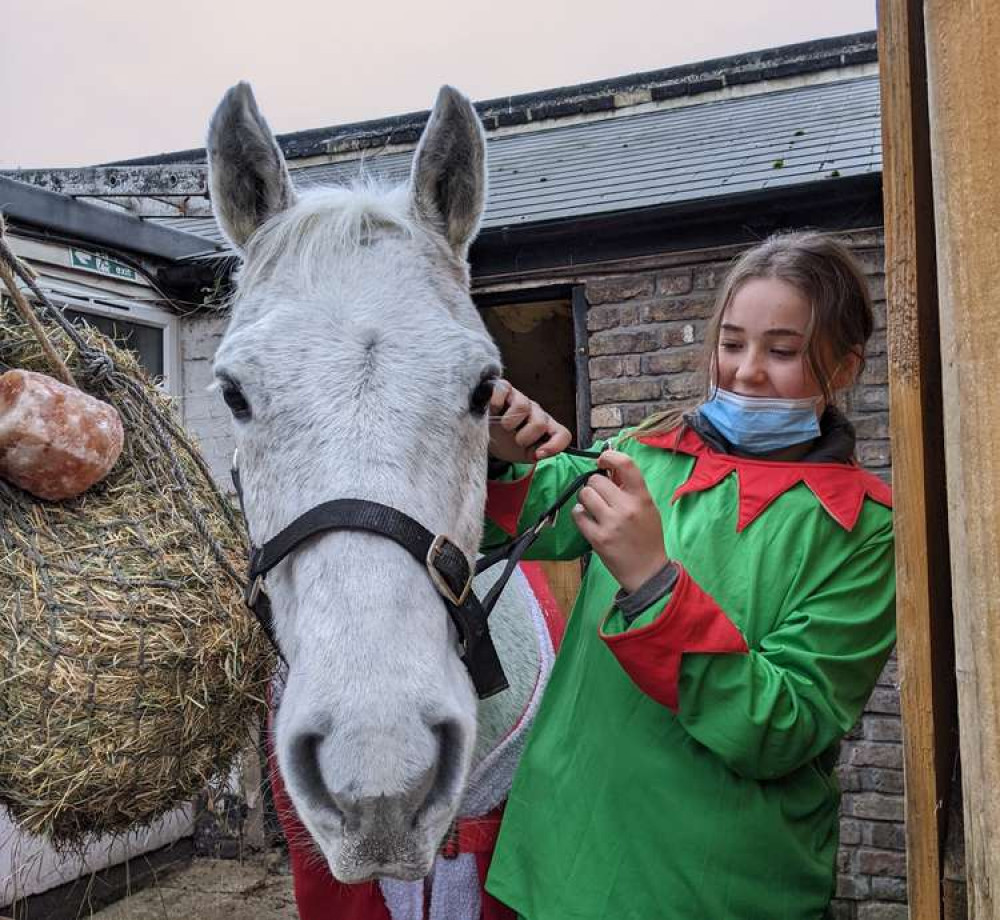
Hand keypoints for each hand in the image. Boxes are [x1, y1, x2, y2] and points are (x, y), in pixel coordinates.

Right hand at [488, 379, 571, 463]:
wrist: (487, 433)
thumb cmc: (508, 442)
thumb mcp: (522, 454)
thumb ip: (534, 455)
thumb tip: (538, 454)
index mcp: (546, 428)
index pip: (562, 435)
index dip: (554, 446)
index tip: (537, 455)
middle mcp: (536, 412)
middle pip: (540, 423)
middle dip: (524, 438)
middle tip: (515, 441)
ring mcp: (521, 399)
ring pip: (522, 407)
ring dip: (509, 423)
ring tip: (504, 428)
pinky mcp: (505, 390)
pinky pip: (503, 390)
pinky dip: (497, 402)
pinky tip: (495, 410)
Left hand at [571, 451, 668, 592]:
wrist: (647, 571)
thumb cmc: (647, 537)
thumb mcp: (647, 508)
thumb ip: (630, 488)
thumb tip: (609, 467)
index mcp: (641, 497)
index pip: (626, 464)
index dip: (609, 456)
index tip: (602, 461)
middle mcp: (626, 508)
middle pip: (596, 480)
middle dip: (594, 485)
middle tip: (600, 496)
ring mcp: (611, 523)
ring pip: (584, 495)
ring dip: (585, 499)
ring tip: (594, 509)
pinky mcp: (597, 538)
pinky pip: (577, 514)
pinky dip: (580, 514)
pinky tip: (588, 520)